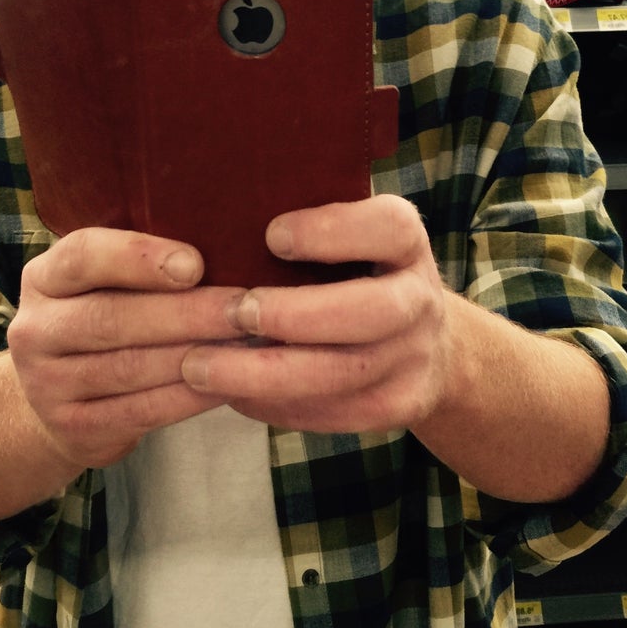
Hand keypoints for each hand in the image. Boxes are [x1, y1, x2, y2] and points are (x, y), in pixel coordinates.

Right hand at [8, 227, 244, 467]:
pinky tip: (226, 383)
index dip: (138, 257)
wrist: (54, 401)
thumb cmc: (103, 317)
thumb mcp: (103, 282)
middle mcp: (36, 329)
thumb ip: (142, 261)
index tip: (195, 263)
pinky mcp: (75, 429)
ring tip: (245, 343)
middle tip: (243, 307)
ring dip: (196, 355)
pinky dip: (189, 397)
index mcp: (45, 278)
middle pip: (113, 317)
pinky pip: (141, 411)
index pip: (82, 255)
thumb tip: (224, 237)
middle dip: (187, 312)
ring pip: (131, 367)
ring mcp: (47, 384)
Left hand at [179, 195, 453, 433]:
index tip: (272, 235)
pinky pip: (335, 414)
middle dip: (295, 316)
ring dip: (265, 374)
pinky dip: (275, 405)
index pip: (388, 228)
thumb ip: (310, 224)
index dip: (332, 232)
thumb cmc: (358, 272)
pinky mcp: (400, 405)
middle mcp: (420, 298)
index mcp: (405, 241)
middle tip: (234, 312)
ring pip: (343, 374)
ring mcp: (415, 357)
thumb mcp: (352, 236)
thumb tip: (222, 214)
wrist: (426, 343)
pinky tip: (231, 393)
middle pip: (370, 312)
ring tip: (199, 366)